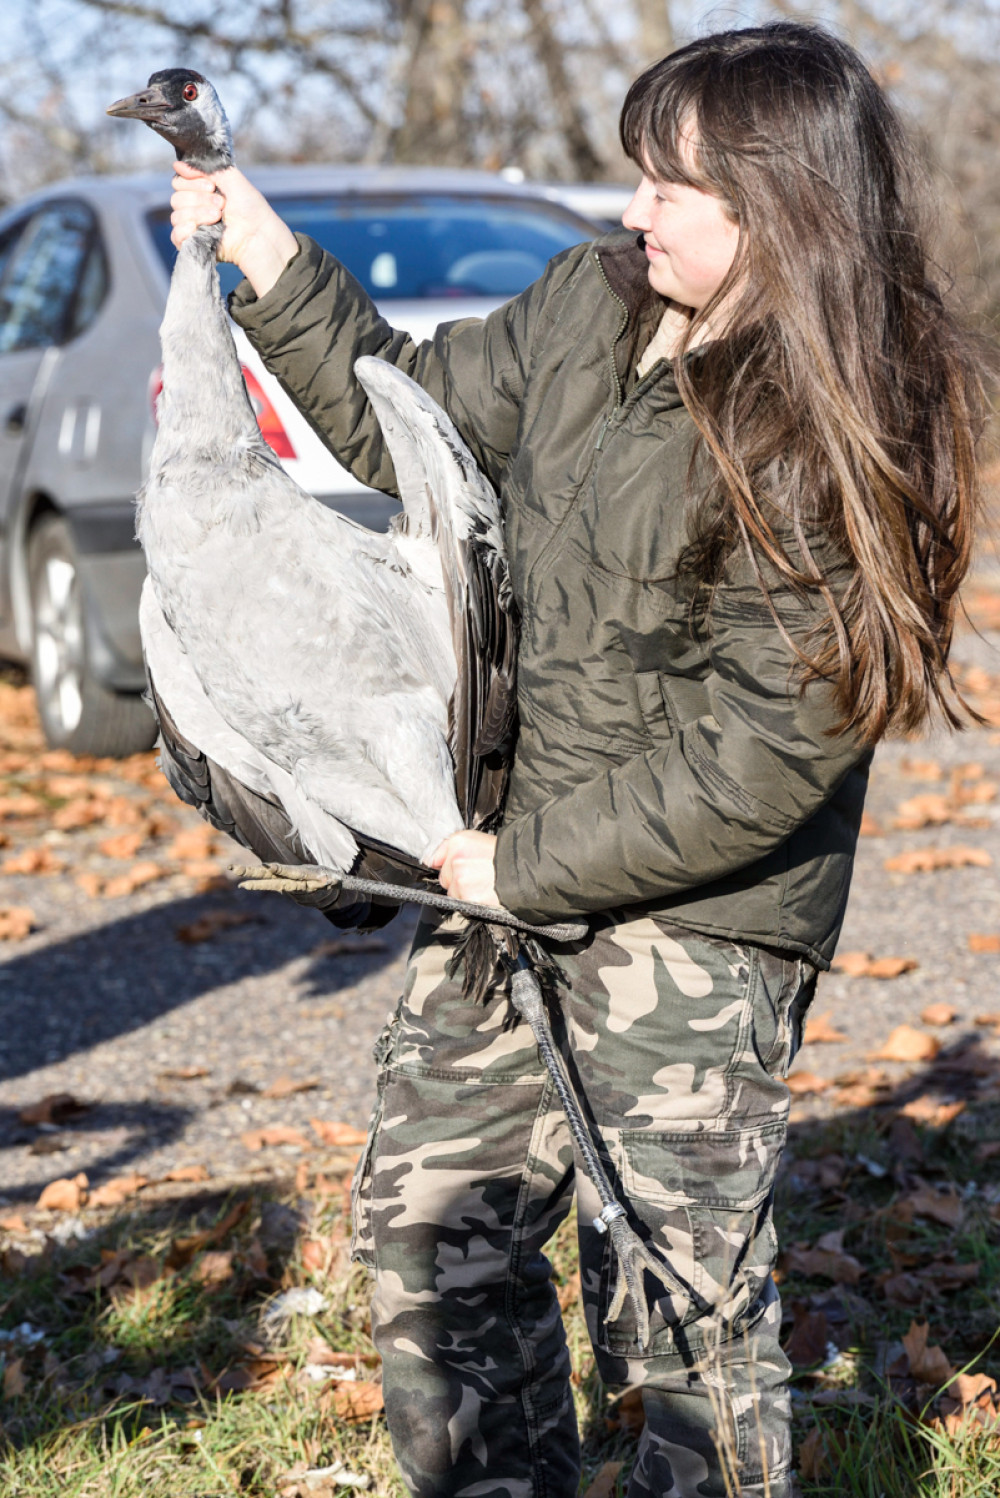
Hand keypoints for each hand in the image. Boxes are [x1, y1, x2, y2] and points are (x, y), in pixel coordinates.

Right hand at [170, 161, 297, 296]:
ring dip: (198, 213)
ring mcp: (193, 227)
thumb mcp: (228, 176)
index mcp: (199, 192)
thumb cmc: (248, 205)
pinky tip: (197, 228)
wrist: (258, 231)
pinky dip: (184, 230)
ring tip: (218, 216)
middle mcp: (194, 208)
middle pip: (176, 199)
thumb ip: (203, 168)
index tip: (212, 186)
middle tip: (221, 204)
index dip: (192, 182)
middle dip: (199, 199)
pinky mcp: (194, 244)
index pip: (178, 183)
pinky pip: (175, 236)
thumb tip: (177, 164)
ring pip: (176, 216)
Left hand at [431, 831, 500, 907]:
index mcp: (458, 842)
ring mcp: (460, 880)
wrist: (525, 870)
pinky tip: (484, 892)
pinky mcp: (466, 897)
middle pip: (444, 877)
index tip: (458, 866)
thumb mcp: (478, 839)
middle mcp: (456, 860)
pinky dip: (470, 901)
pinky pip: (460, 903)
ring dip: (464, 892)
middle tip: (477, 875)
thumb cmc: (506, 854)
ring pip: (452, 892)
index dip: (448, 864)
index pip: (435, 858)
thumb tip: (432, 861)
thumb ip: (451, 847)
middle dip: (456, 879)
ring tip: (483, 884)